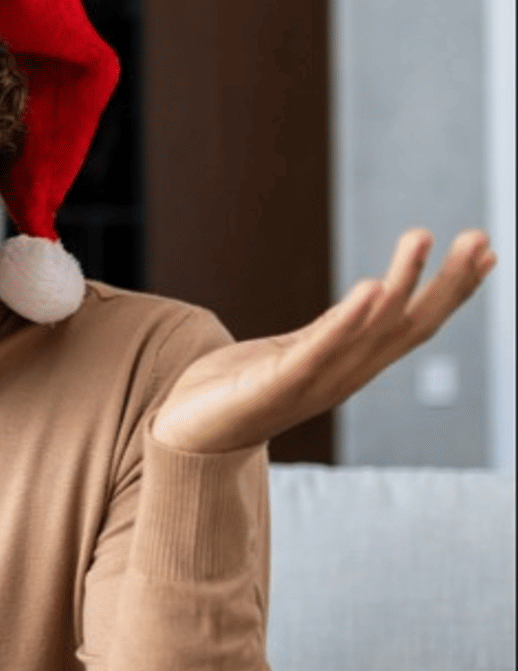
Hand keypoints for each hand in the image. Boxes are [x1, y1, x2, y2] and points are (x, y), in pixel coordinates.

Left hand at [153, 228, 496, 454]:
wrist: (183, 435)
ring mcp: (311, 383)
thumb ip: (335, 330)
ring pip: (369, 332)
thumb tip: (377, 295)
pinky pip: (317, 351)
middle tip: (476, 236)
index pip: (412, 325)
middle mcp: (342, 376)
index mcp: (349, 365)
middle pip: (406, 327)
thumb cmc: (236, 390)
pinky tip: (369, 288)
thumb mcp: (295, 351)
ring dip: (400, 284)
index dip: (451, 291)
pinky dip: (347, 322)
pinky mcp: (274, 386)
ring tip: (420, 237)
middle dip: (446, 284)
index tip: (486, 251)